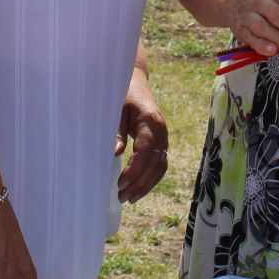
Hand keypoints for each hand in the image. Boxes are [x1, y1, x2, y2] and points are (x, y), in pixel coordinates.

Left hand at [115, 68, 168, 203]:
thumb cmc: (122, 93)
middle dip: (139, 184)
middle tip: (122, 197)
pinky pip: (160, 165)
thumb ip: (116, 132)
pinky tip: (138, 189)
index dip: (135, 171)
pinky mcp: (161, 142)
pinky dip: (150, 180)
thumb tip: (116, 154)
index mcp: (151, 122)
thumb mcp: (115, 109)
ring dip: (146, 185)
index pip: (146, 152)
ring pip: (160, 168)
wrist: (135, 81)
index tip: (121, 184)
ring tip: (129, 198)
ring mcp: (164, 137)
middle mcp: (161, 131)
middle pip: (155, 164)